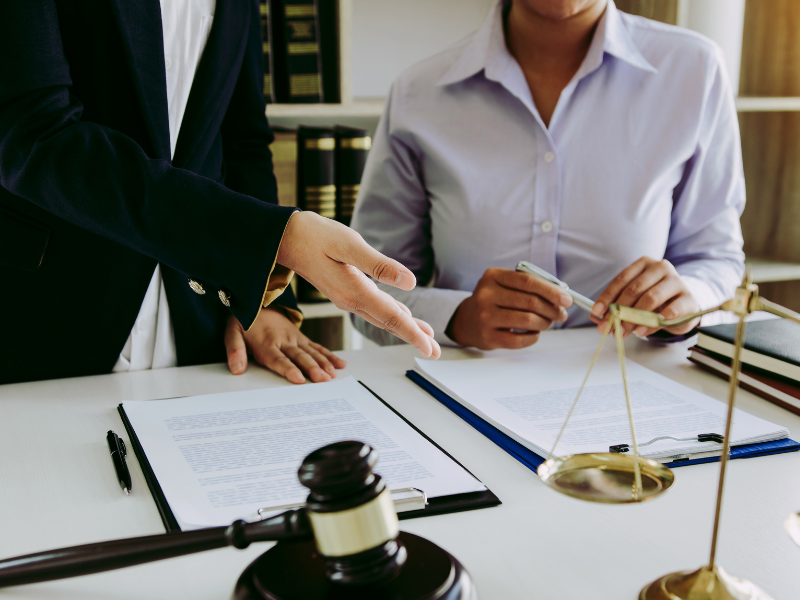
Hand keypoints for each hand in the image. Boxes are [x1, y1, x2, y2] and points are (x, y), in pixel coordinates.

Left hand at [225, 307, 346, 383]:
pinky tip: (339, 364)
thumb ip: (234, 350)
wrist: (257, 300)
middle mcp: (283, 341)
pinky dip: (329, 355)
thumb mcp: (231, 332)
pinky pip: (317, 347)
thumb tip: (236, 369)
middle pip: (299, 357)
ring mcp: (295, 338)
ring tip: (332, 375)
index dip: (289, 369)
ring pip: (312, 352)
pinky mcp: (302, 338)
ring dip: (324, 364)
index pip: (278, 359)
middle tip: (322, 380)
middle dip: (312, 369)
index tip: (299, 378)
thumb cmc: (244, 321)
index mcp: (266, 343)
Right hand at [277, 212, 439, 358]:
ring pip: (382, 317)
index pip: (392, 317)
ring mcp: (346, 297)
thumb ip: (380, 265)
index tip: (430, 348)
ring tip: (425, 336)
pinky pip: (373, 308)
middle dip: (414, 337)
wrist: (282, 238)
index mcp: (354, 291)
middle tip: (435, 352)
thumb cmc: (314, 235)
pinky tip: (401, 315)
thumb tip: (409, 282)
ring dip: (405, 327)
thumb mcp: (349, 244)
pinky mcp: (344, 290)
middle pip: (389, 323)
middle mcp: (351, 300)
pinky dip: (391, 314)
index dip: (414, 333)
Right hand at [446, 267, 571, 349]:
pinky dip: (533, 337)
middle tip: (561, 314)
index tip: (567, 299)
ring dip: (545, 323)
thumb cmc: (496, 300)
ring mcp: (485, 316)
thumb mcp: (507, 285)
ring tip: (547, 323)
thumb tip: (563, 291)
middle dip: (552, 309)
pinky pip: (520, 340)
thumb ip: (532, 285)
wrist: (468, 321)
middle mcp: (486, 294)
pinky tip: (534, 333)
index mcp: (493, 276)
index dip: (551, 290)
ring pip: (528, 320)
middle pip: (530, 301)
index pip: (528, 281)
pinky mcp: (488, 336)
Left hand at [591, 257, 699, 337]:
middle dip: (619, 311)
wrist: (684, 304)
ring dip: (634, 318)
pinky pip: (670, 311)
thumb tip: (596, 317)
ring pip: (650, 298)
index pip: (621, 279)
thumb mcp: (634, 300)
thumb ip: (616, 306)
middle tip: (608, 327)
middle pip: (634, 289)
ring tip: (625, 331)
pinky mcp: (688, 298)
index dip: (607, 297)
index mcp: (644, 264)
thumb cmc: (655, 300)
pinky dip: (653, 322)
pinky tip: (642, 330)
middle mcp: (660, 268)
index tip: (597, 312)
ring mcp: (677, 281)